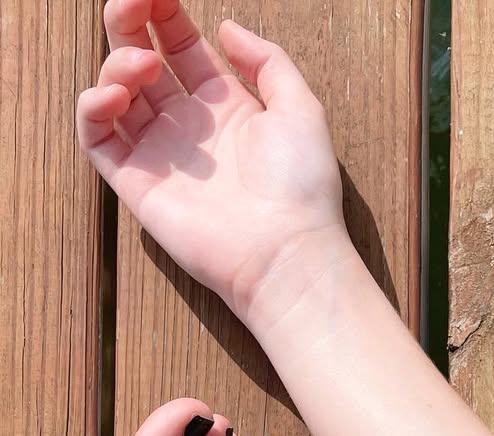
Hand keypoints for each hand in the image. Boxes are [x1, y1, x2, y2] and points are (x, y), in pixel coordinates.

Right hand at [77, 0, 348, 323]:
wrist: (287, 253)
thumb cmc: (302, 188)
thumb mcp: (301, 108)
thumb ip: (267, 61)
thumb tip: (226, 26)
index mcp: (226, 106)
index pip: (181, 46)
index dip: (164, 12)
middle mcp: (189, 127)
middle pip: (142, 59)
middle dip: (130, 22)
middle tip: (131, 2)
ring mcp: (160, 155)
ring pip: (116, 93)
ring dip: (118, 63)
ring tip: (142, 65)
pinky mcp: (137, 184)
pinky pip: (96, 139)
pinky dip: (93, 108)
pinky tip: (114, 96)